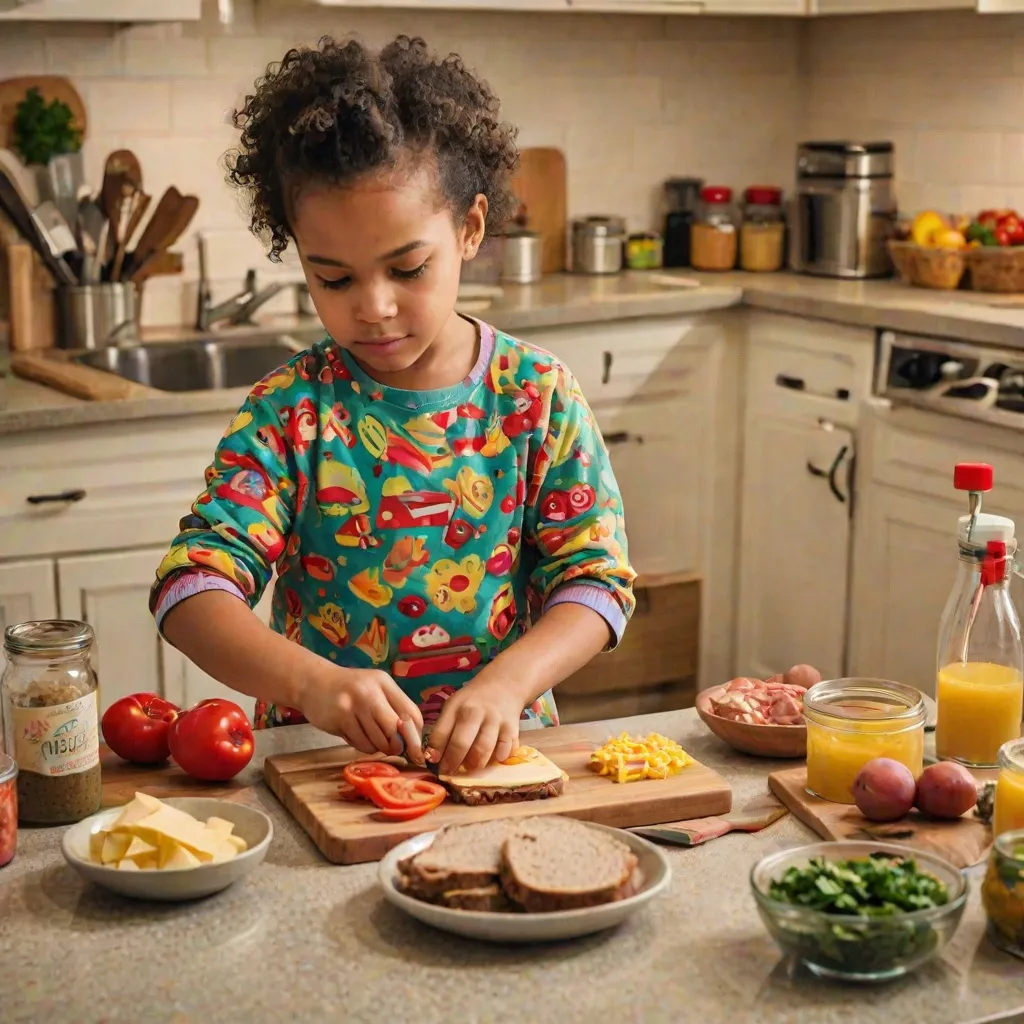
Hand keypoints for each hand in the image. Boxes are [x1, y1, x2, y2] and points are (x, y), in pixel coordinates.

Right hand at [299, 665, 423, 759]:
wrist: (313, 682)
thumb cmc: (349, 689)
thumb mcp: (374, 689)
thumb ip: (392, 707)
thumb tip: (412, 739)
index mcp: (384, 682)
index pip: (411, 713)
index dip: (416, 735)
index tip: (416, 749)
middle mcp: (370, 692)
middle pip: (394, 728)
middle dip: (397, 745)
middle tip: (393, 748)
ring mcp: (354, 705)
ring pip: (377, 740)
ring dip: (378, 747)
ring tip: (372, 740)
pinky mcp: (340, 719)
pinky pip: (360, 743)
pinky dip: (363, 747)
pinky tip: (357, 737)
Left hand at [426, 671, 523, 774]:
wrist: (503, 685)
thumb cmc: (472, 701)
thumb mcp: (454, 706)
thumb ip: (444, 728)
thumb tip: (434, 758)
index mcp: (456, 707)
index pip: (440, 733)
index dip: (435, 752)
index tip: (434, 763)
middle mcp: (475, 712)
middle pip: (461, 743)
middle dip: (453, 762)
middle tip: (450, 772)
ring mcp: (495, 720)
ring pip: (483, 749)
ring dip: (475, 764)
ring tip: (470, 767)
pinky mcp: (512, 728)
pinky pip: (505, 750)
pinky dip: (499, 758)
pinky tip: (494, 757)